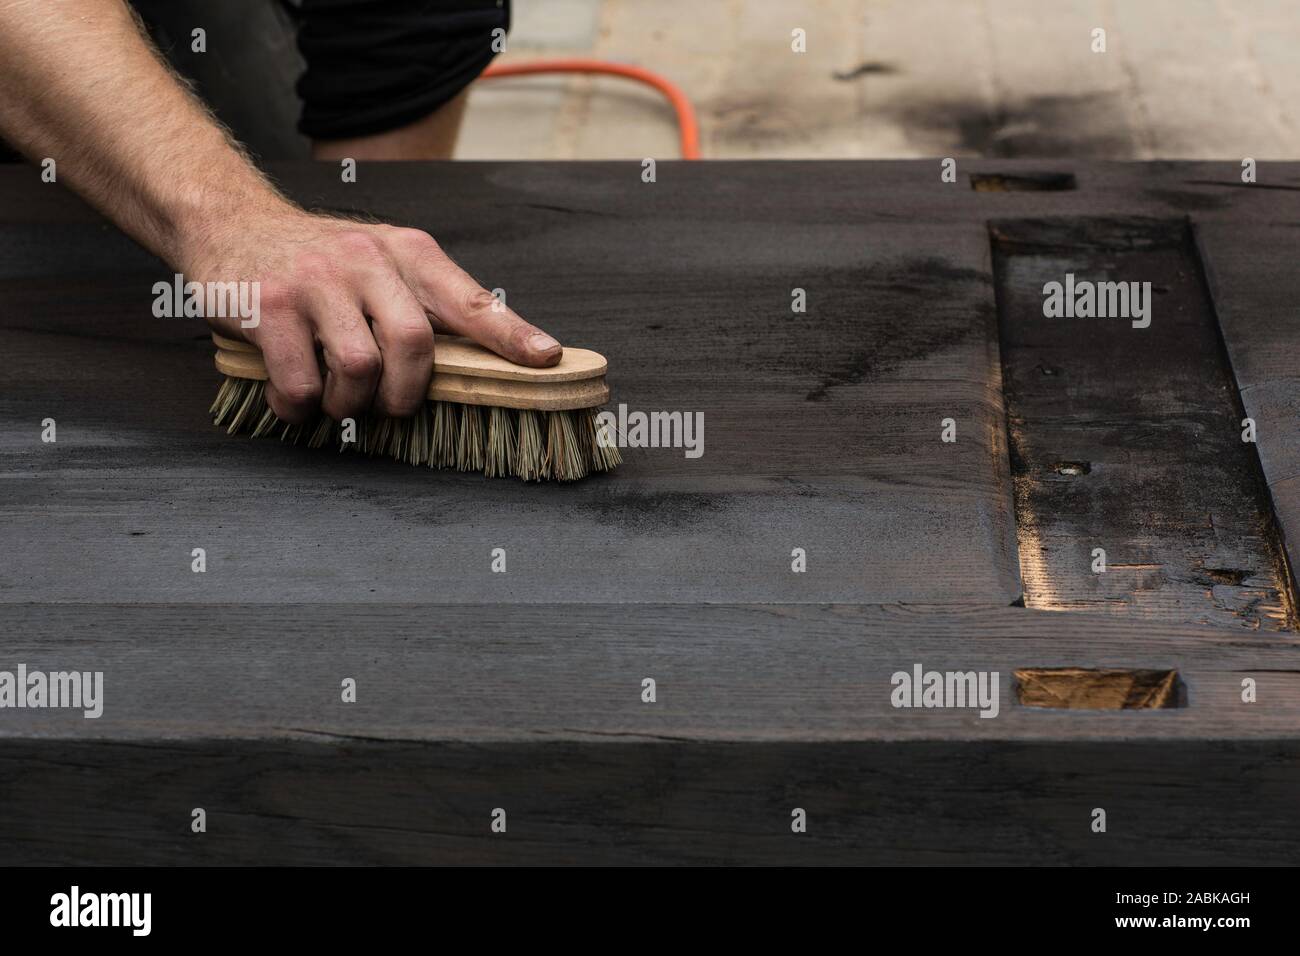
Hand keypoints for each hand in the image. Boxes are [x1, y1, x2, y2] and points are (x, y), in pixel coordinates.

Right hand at [186, 205, 560, 423]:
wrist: (229, 220)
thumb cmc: (317, 259)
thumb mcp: (382, 261)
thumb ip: (426, 303)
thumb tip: (486, 362)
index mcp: (406, 251)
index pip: (469, 298)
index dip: (510, 334)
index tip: (545, 360)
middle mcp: (365, 259)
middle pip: (414, 344)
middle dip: (406, 393)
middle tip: (390, 405)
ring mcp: (315, 281)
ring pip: (358, 368)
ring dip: (350, 404)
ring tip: (336, 398)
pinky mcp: (269, 305)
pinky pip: (301, 381)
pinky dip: (301, 405)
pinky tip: (295, 395)